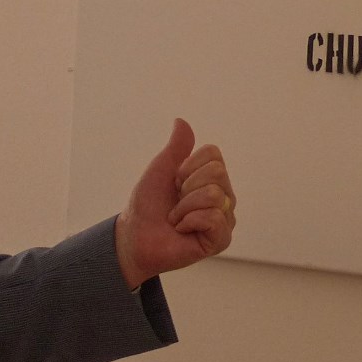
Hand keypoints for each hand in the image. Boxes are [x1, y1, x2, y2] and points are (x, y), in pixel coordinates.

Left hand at [114, 118, 235, 288]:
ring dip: (184, 206)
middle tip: (175, 201)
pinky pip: (213, 218)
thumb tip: (181, 121)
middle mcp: (224, 196)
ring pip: (213, 195)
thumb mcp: (161, 169)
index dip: (187, 165)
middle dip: (186, 185)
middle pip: (216, 172)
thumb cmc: (148, 203)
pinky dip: (189, 220)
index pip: (214, 154)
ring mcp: (225, 219)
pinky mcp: (221, 240)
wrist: (135, 234)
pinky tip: (182, 229)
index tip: (174, 180)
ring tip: (176, 217)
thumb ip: (176, 147)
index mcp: (211, 178)